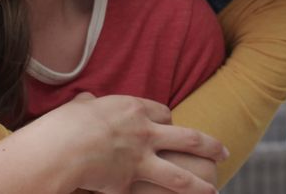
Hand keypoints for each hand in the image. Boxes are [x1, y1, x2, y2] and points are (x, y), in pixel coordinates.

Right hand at [35, 93, 227, 193]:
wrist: (61, 148)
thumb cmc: (64, 124)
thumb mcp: (80, 106)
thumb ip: (89, 104)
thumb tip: (87, 101)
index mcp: (133, 109)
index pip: (163, 113)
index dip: (168, 122)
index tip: (169, 127)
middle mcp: (145, 133)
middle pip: (189, 138)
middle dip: (210, 146)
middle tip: (224, 152)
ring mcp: (140, 161)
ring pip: (180, 175)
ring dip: (199, 185)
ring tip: (214, 190)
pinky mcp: (129, 184)